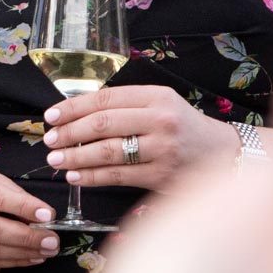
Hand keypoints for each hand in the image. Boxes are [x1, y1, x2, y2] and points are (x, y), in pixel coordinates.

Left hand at [42, 84, 236, 190]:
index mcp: (156, 96)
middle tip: (49, 140)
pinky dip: (93, 176)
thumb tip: (75, 114)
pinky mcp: (162, 175)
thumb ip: (125, 105)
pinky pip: (118, 176)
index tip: (51, 116)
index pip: (105, 99)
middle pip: (103, 124)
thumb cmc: (182, 127)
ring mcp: (162, 149)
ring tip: (56, 159)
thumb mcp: (160, 104)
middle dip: (69, 133)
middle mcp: (160, 120)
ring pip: (108, 152)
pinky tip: (76, 176)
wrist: (224, 154)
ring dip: (76, 157)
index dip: (73, 108)